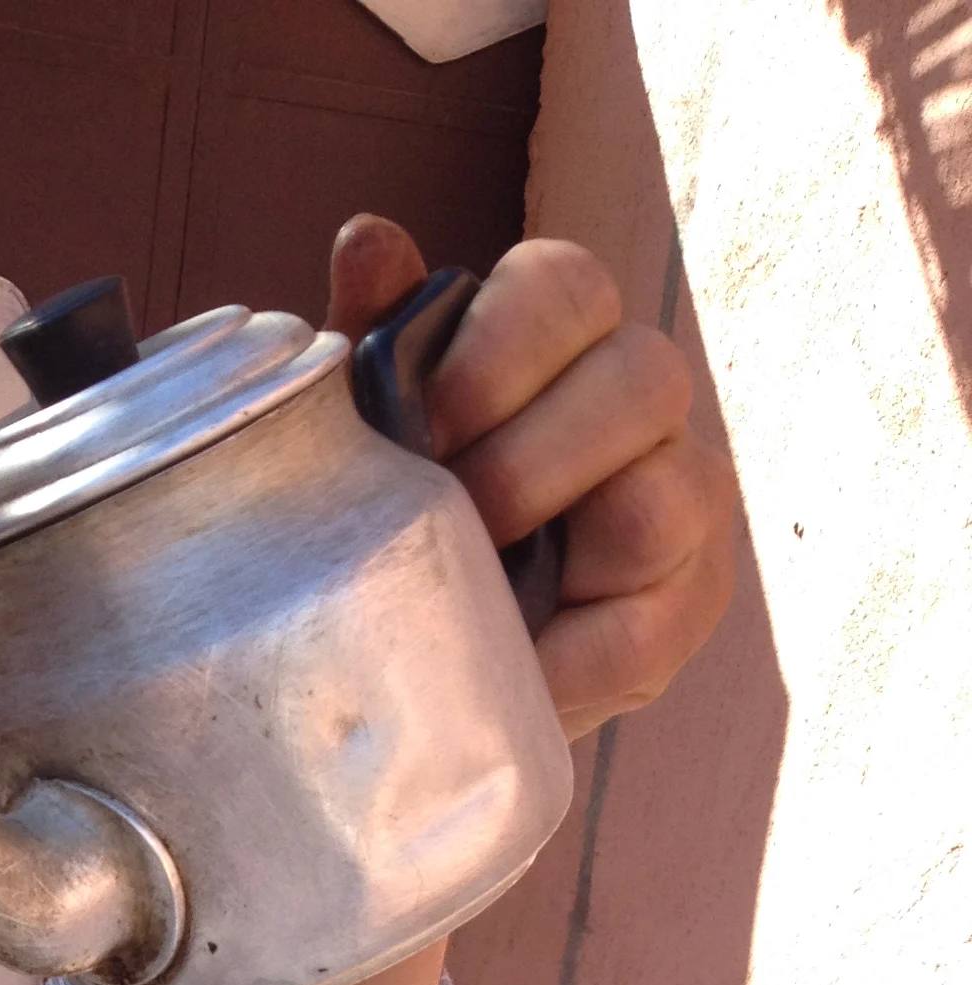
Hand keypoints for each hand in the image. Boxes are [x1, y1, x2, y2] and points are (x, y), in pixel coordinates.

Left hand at [329, 215, 735, 741]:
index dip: (503, 347)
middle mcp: (639, 399)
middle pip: (641, 378)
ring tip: (485, 595)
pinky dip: (578, 658)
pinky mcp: (683, 609)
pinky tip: (519, 674)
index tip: (429, 423)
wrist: (425, 652)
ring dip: (575, 551)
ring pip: (668, 497)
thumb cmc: (402, 510)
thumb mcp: (369, 429)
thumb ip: (374, 341)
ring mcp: (679, 501)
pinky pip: (653, 628)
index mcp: (560, 335)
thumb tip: (368, 242)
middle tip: (461, 519)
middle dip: (537, 455)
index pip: (568, 288)